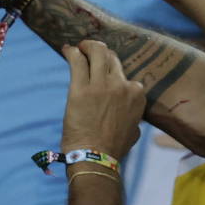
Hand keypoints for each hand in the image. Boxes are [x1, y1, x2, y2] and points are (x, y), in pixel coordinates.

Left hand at [61, 42, 147, 158]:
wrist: (96, 157)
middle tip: (89, 52)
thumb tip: (129, 116)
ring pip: (96, 52)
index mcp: (137, 96)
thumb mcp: (134, 131)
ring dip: (87, 46)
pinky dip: (71, 51)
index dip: (112, 69)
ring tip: (78, 47)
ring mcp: (102, 85)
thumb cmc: (113, 148)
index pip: (124, 73)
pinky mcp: (81, 88)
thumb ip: (133, 117)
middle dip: (99, 52)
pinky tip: (66, 49)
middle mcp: (122, 85)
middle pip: (111, 58)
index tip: (103, 69)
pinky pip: (76, 61)